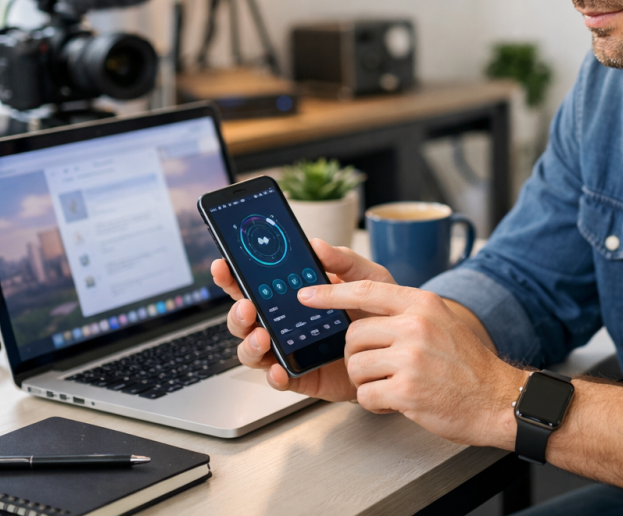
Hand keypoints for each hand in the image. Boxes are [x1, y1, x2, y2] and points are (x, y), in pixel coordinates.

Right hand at [210, 238, 396, 399]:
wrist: (399, 349)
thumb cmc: (379, 313)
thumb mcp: (368, 279)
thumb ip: (344, 261)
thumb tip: (316, 244)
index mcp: (294, 295)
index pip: (255, 284)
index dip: (233, 275)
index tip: (223, 265)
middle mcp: (285, 323)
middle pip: (245, 318)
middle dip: (237, 311)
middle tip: (246, 307)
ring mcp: (290, 351)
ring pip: (253, 350)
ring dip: (250, 343)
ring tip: (262, 336)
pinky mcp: (302, 377)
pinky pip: (278, 379)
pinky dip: (273, 375)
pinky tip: (279, 369)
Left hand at [300, 281, 526, 447]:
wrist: (498, 399)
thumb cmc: (467, 364)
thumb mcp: (440, 321)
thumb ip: (405, 311)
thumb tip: (362, 307)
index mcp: (422, 304)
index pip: (365, 290)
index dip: (331, 292)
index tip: (306, 294)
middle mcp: (416, 325)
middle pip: (353, 335)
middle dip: (358, 356)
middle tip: (380, 368)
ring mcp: (412, 357)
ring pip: (355, 365)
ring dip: (366, 381)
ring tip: (393, 384)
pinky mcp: (407, 390)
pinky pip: (366, 394)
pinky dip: (375, 402)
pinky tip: (397, 400)